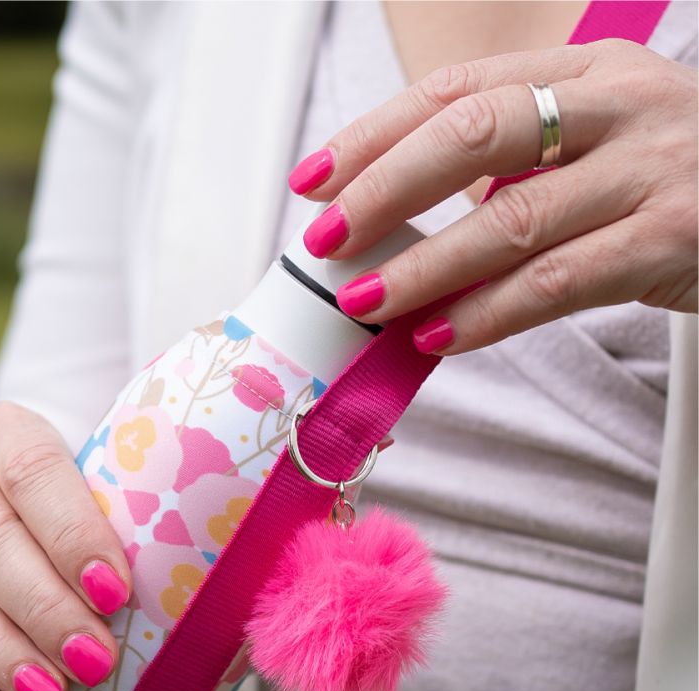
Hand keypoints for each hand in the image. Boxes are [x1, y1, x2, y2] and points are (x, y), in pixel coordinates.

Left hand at [289, 39, 697, 353]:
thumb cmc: (668, 177)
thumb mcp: (594, 141)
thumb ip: (513, 164)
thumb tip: (396, 222)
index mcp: (585, 71)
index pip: (457, 89)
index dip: (373, 134)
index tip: (311, 181)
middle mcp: (619, 106)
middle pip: (474, 135)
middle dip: (385, 190)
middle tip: (326, 241)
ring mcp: (652, 170)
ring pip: (512, 219)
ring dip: (426, 267)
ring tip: (365, 302)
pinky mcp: (674, 239)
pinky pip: (559, 282)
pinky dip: (488, 314)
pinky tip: (436, 337)